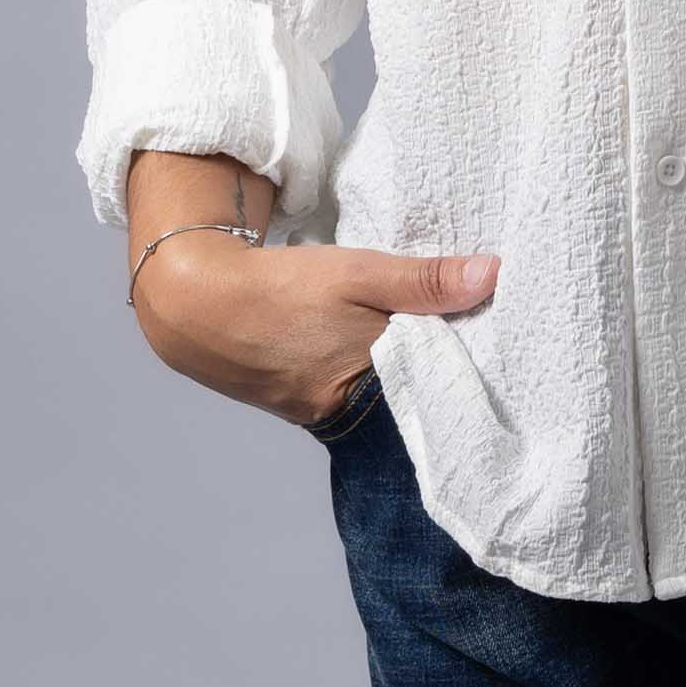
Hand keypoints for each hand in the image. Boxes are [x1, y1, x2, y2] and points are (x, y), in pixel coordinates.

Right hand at [132, 229, 497, 427]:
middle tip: (451, 331)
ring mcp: (316, 414)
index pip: (436, 381)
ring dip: (388, 369)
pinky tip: (354, 347)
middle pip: (404, 391)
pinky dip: (354, 372)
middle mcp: (345, 411)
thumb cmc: (278, 286)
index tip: (483, 337)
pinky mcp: (294, 406)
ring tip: (404, 336)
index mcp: (368, 382)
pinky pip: (342, 393)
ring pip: (372, 393)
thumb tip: (493, 277)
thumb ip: (423, 281)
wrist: (192, 304)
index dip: (459, 359)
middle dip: (425, 367)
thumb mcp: (358, 273)